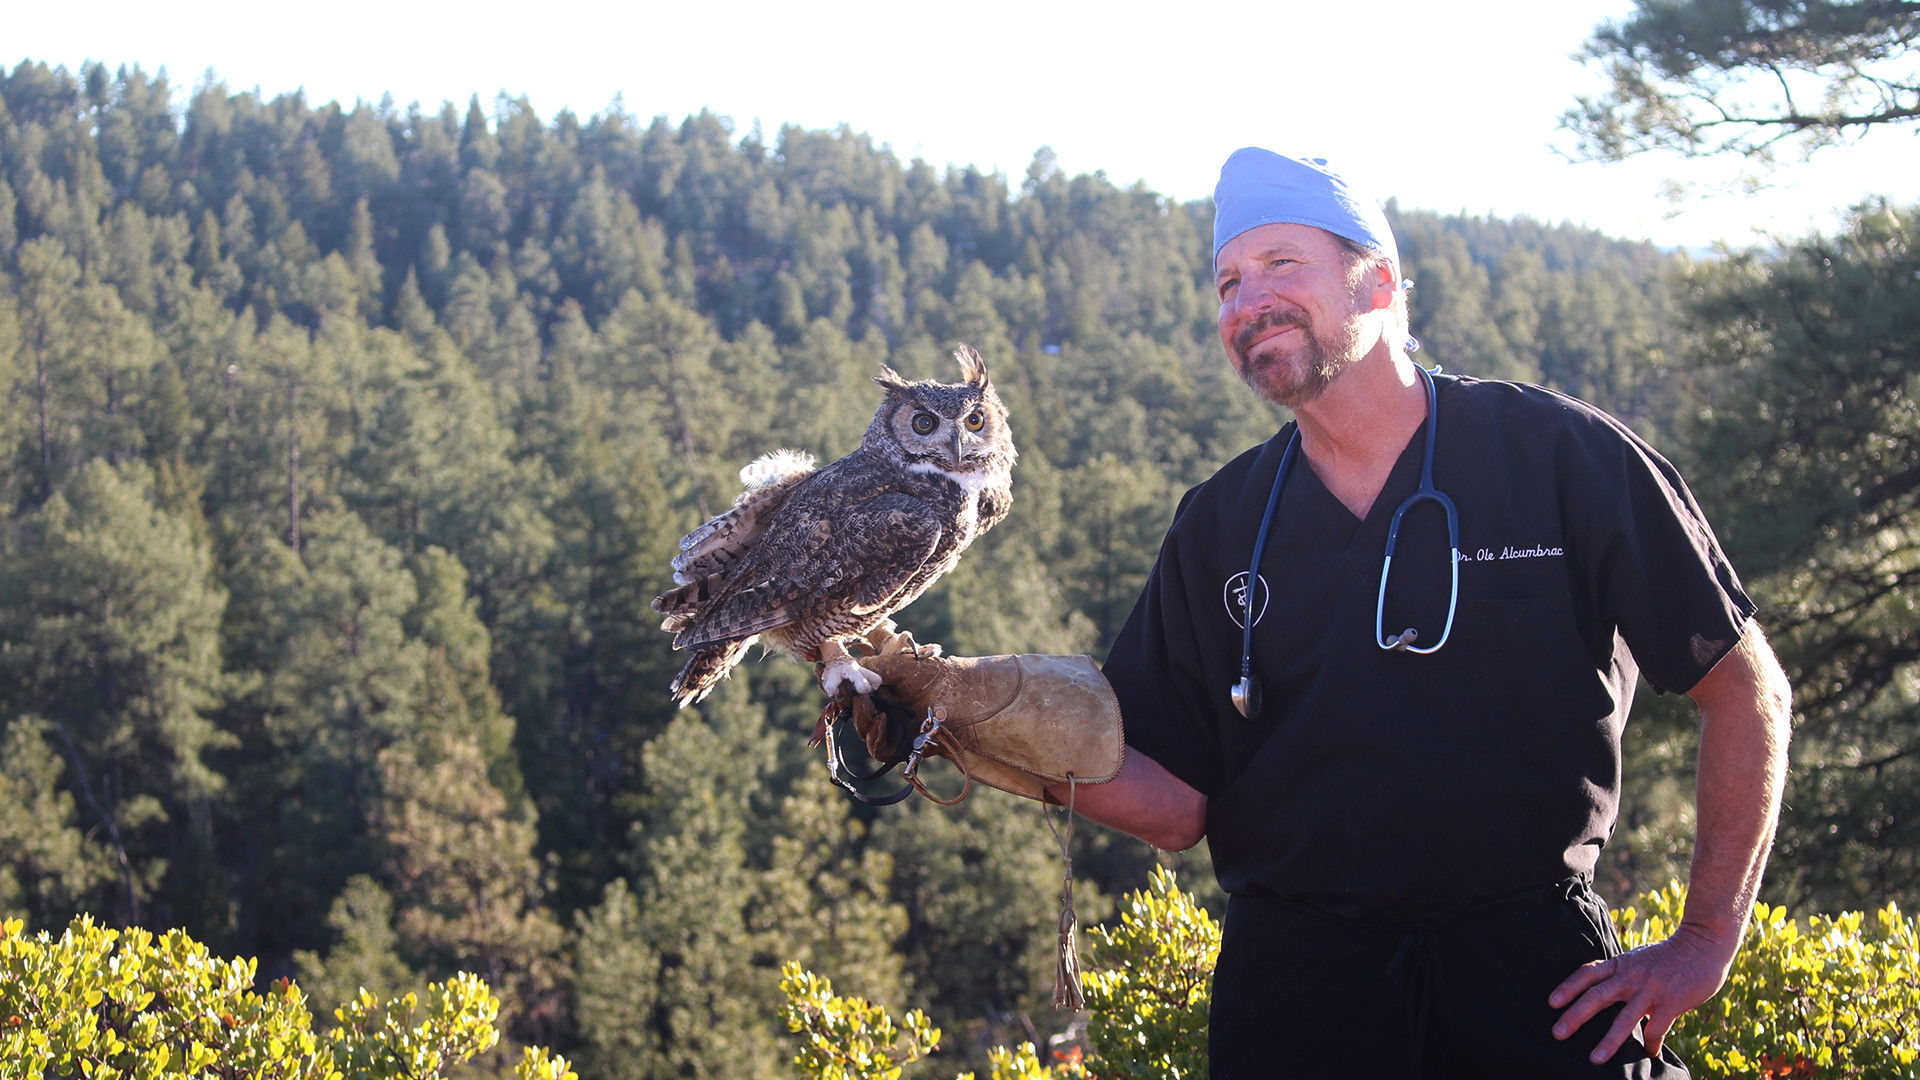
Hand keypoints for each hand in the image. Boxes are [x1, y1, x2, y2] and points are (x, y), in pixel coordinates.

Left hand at [1548, 924, 1736, 1063]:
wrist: (1703, 943)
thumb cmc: (1669, 955)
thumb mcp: (1639, 959)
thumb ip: (1623, 975)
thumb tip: (1607, 994)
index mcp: (1621, 964)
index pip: (1587, 973)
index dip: (1568, 987)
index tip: (1551, 1003)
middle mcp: (1631, 976)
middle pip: (1596, 996)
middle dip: (1575, 1016)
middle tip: (1557, 1033)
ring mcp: (1651, 989)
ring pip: (1624, 1018)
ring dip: (1609, 1041)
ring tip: (1595, 1059)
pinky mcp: (1672, 1002)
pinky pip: (1657, 1028)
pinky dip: (1651, 1043)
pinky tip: (1649, 1054)